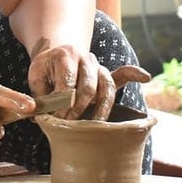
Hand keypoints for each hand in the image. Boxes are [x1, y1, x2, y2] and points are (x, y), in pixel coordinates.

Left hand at [27, 38, 151, 120]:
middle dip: (79, 110)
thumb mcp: (36, 79)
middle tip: (69, 125)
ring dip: (101, 110)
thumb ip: (39, 97)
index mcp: (64, 56)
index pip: (67, 84)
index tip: (56, 120)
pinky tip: (145, 77)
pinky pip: (123, 73)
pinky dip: (134, 74)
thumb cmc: (45, 72)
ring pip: (106, 87)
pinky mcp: (106, 74)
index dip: (62, 105)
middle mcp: (85, 57)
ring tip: (94, 127)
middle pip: (88, 88)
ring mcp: (98, 65)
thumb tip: (40, 117)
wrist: (56, 55)